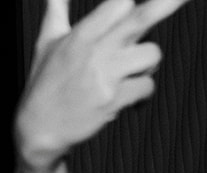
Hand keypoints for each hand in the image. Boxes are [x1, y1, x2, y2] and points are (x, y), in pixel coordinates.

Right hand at [14, 0, 190, 172]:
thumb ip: (57, 10)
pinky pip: (148, 86)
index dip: (133, 2)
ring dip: (147, 64)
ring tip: (128, 74)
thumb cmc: (46, 82)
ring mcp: (106, 75)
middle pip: (140, 19)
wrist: (40, 126)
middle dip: (167, 4)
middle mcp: (95, 50)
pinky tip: (128, 99)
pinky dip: (142, 94)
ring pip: (152, 55)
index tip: (150, 0)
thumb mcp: (48, 40)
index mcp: (81, 33)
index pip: (118, 4)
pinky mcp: (115, 100)